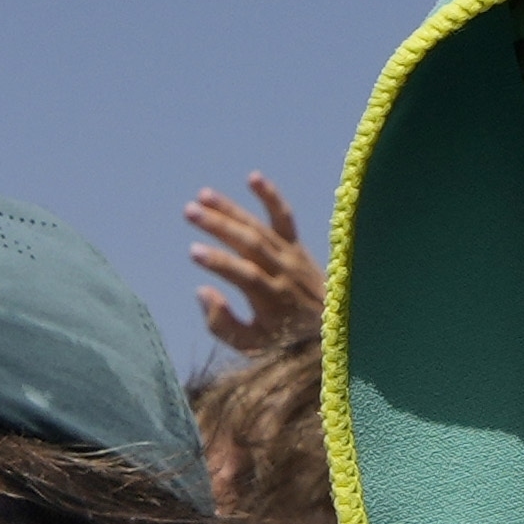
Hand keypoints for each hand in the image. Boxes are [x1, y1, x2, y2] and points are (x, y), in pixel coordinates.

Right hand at [186, 175, 321, 362]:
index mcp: (273, 300)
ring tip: (202, 196)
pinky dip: (271, 197)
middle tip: (189, 211)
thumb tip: (202, 291)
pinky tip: (252, 177)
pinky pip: (285, 218)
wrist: (334, 328)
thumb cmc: (286, 340)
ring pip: (259, 227)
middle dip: (219, 226)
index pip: (244, 275)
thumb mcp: (253, 346)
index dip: (220, 262)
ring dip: (230, 209)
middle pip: (250, 243)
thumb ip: (223, 325)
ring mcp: (292, 256)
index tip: (194, 251)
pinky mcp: (296, 246)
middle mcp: (284, 273)